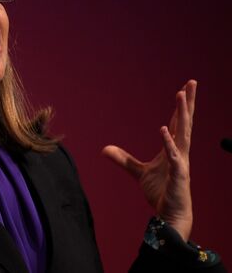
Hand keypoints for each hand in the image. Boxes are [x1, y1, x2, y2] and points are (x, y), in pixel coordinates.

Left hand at [102, 80, 195, 240]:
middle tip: (192, 82)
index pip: (177, 123)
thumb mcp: (139, 172)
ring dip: (182, 114)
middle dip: (188, 102)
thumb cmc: (161, 192)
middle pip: (185, 122)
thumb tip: (105, 149)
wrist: (170, 214)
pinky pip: (174, 156)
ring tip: (181, 95)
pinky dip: (168, 143)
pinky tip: (163, 129)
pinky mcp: (179, 174)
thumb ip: (124, 160)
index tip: (183, 89)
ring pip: (183, 134)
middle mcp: (180, 152)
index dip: (180, 107)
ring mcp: (181, 162)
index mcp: (173, 149)